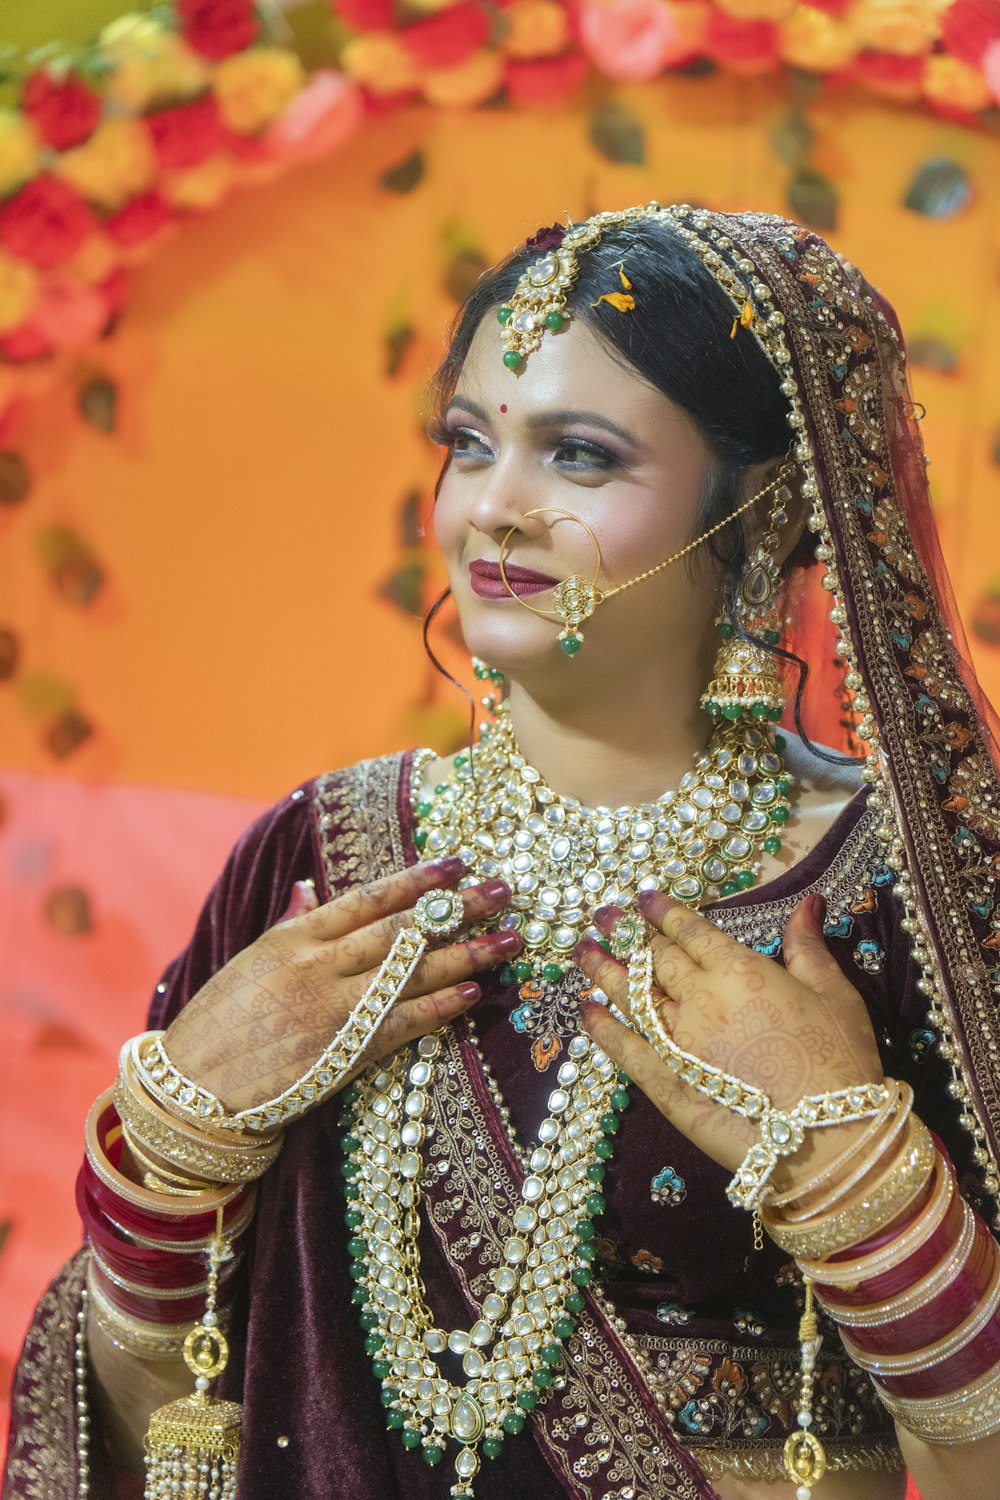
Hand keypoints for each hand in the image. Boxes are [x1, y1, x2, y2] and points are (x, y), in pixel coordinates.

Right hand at [163, 858, 520, 1116]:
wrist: (191, 1091)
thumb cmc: (217, 1024)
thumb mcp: (249, 961)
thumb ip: (290, 924)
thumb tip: (311, 888)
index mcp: (294, 937)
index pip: (368, 898)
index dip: (417, 879)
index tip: (457, 862)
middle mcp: (318, 966)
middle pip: (402, 929)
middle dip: (458, 908)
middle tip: (505, 890)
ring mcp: (333, 1009)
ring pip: (413, 972)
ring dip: (467, 953)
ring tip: (510, 938)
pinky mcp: (342, 1053)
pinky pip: (404, 1023)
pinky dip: (441, 1006)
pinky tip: (474, 991)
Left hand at [574, 891, 883, 1191]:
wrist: (828, 1136)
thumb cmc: (841, 1060)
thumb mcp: (833, 992)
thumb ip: (808, 946)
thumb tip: (807, 902)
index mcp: (738, 970)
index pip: (690, 931)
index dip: (664, 911)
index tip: (643, 898)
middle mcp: (699, 998)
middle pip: (654, 959)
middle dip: (627, 934)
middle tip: (602, 916)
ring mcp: (676, 1041)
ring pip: (631, 996)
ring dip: (603, 970)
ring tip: (581, 949)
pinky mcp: (664, 1082)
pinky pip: (624, 1049)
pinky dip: (602, 1028)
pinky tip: (586, 1011)